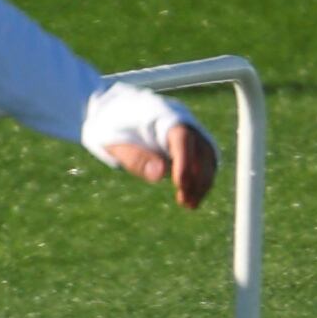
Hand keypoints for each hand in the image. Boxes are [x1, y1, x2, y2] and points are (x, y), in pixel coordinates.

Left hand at [104, 117, 218, 210]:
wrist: (110, 112)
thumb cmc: (109, 127)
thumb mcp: (114, 143)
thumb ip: (136, 157)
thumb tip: (161, 174)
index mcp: (162, 114)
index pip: (182, 137)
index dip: (184, 161)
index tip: (179, 185)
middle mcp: (182, 120)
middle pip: (200, 149)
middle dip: (196, 177)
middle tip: (185, 202)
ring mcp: (190, 131)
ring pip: (206, 157)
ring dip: (201, 182)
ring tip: (189, 205)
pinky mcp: (191, 143)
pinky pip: (203, 161)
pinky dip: (199, 180)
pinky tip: (192, 198)